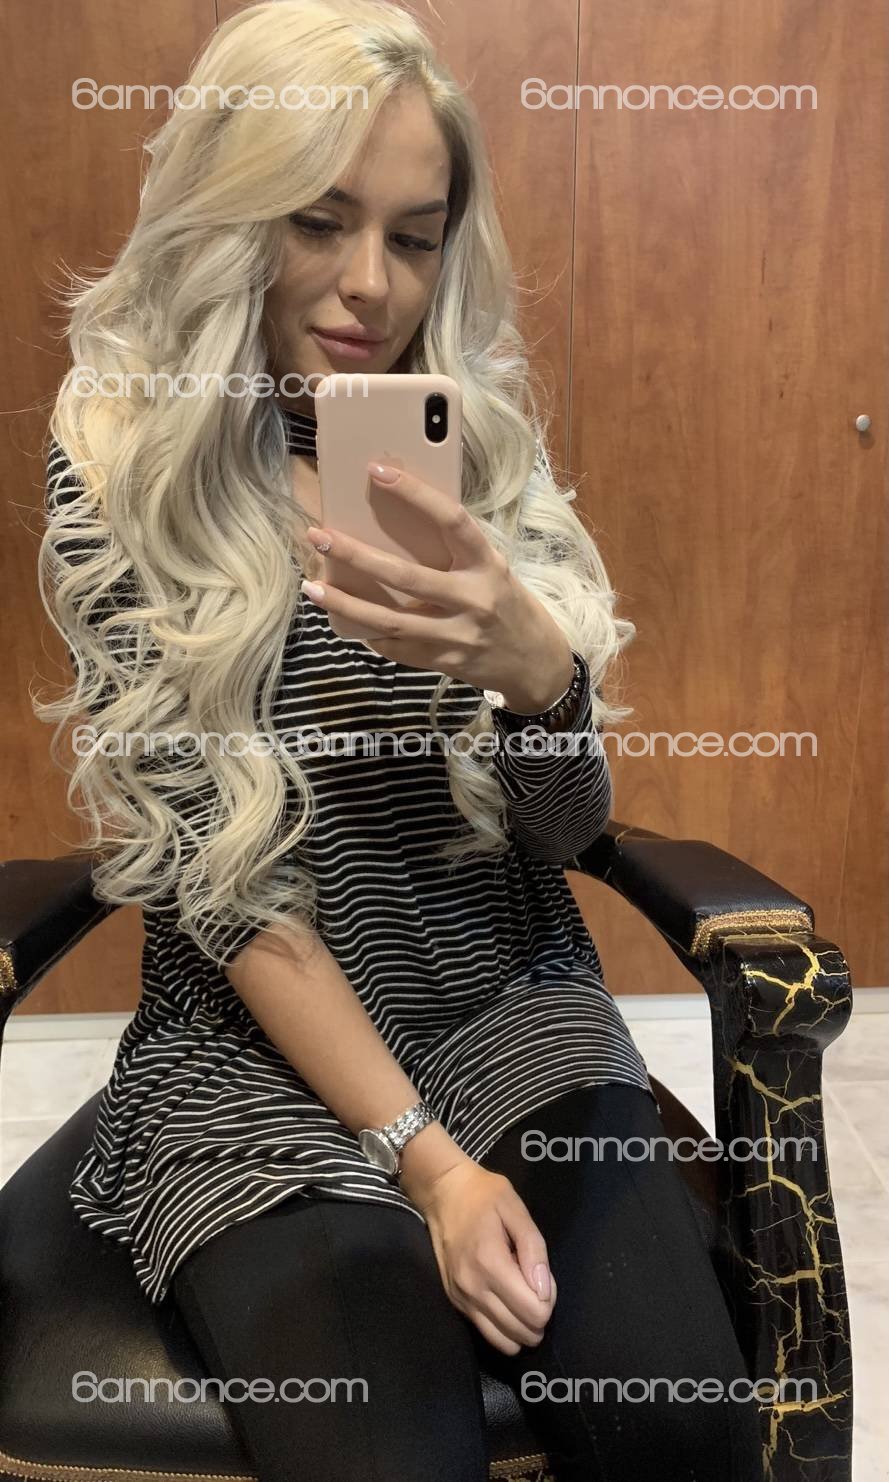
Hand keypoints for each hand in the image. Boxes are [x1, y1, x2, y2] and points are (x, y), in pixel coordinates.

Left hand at [301, 462, 572, 710]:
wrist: (535, 663)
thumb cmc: (506, 603)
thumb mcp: (491, 568)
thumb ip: (454, 551)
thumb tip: (395, 521)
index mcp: (487, 564)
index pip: (451, 519)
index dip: (415, 493)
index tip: (377, 470)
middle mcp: (473, 599)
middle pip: (406, 576)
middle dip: (356, 555)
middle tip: (319, 536)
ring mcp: (457, 635)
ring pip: (390, 620)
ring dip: (346, 604)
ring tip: (312, 587)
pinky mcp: (443, 663)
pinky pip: (396, 647)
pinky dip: (367, 632)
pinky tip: (342, 618)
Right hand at [403, 1156, 557, 1355]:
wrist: (442, 1192)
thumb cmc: (483, 1196)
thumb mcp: (515, 1209)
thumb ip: (533, 1249)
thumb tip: (544, 1291)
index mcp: (490, 1263)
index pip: (532, 1312)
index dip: (549, 1301)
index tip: (543, 1277)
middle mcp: (473, 1288)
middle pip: (521, 1333)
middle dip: (539, 1317)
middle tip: (535, 1287)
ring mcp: (461, 1298)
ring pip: (503, 1342)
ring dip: (522, 1328)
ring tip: (522, 1298)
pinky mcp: (455, 1302)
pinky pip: (487, 1333)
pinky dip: (504, 1327)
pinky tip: (505, 1301)